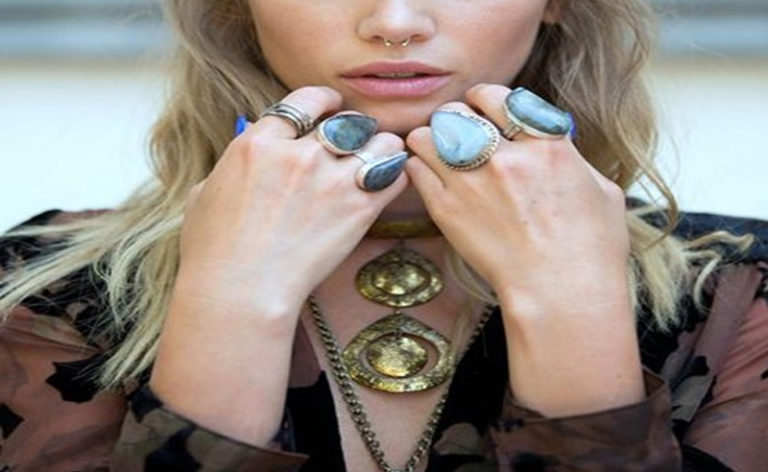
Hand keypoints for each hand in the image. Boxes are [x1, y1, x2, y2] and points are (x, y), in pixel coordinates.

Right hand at [176, 86, 408, 315]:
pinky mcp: (359, 208)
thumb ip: (230, 169)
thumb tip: (243, 164)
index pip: (304, 101)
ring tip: (377, 163)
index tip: (331, 108)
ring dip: (381, 150)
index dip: (324, 102)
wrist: (241, 290)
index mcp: (258, 143)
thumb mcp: (204, 196)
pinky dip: (396, 177)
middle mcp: (299, 153)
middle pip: (347, 120)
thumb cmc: (213, 251)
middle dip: (354, 128)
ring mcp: (332, 179)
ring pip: (381, 141)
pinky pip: (396, 176)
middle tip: (356, 142)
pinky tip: (387, 184)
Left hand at [405, 83, 629, 315]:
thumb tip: (555, 146)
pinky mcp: (447, 210)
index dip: (485, 100)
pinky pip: (415, 168)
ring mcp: (471, 182)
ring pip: (427, 135)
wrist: (561, 292)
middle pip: (456, 112)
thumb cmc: (590, 248)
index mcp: (545, 144)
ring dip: (432, 141)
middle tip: (460, 137)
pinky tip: (431, 178)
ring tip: (440, 155)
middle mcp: (505, 156)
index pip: (496, 96)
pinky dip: (419, 167)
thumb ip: (571, 158)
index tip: (484, 111)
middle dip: (456, 120)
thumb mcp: (602, 189)